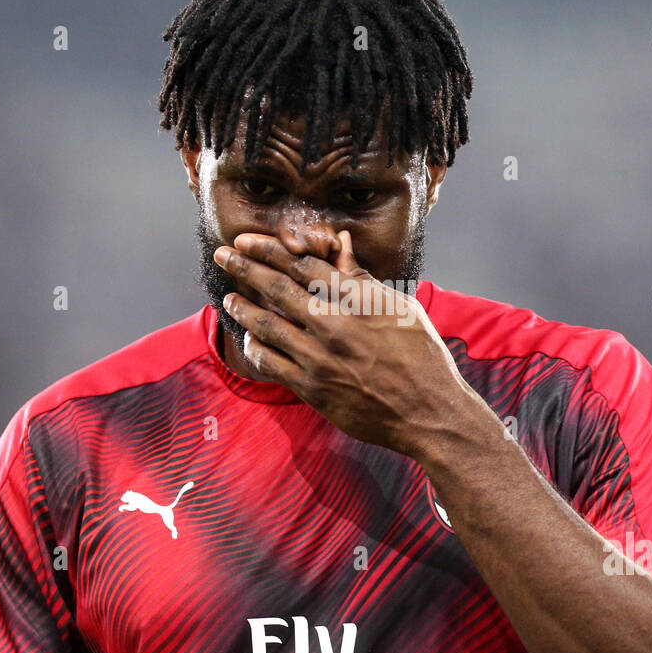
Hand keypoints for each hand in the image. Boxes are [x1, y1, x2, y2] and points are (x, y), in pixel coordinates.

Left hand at [214, 231, 473, 456]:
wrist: (428, 412)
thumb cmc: (421, 356)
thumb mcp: (399, 307)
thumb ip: (362, 278)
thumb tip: (340, 244)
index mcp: (358, 300)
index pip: (304, 264)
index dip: (270, 249)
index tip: (247, 240)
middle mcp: (335, 325)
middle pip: (279, 288)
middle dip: (246, 268)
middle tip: (223, 255)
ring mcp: (321, 358)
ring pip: (269, 325)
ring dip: (243, 308)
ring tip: (228, 298)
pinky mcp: (314, 389)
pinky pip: (272, 364)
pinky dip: (256, 348)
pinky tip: (250, 339)